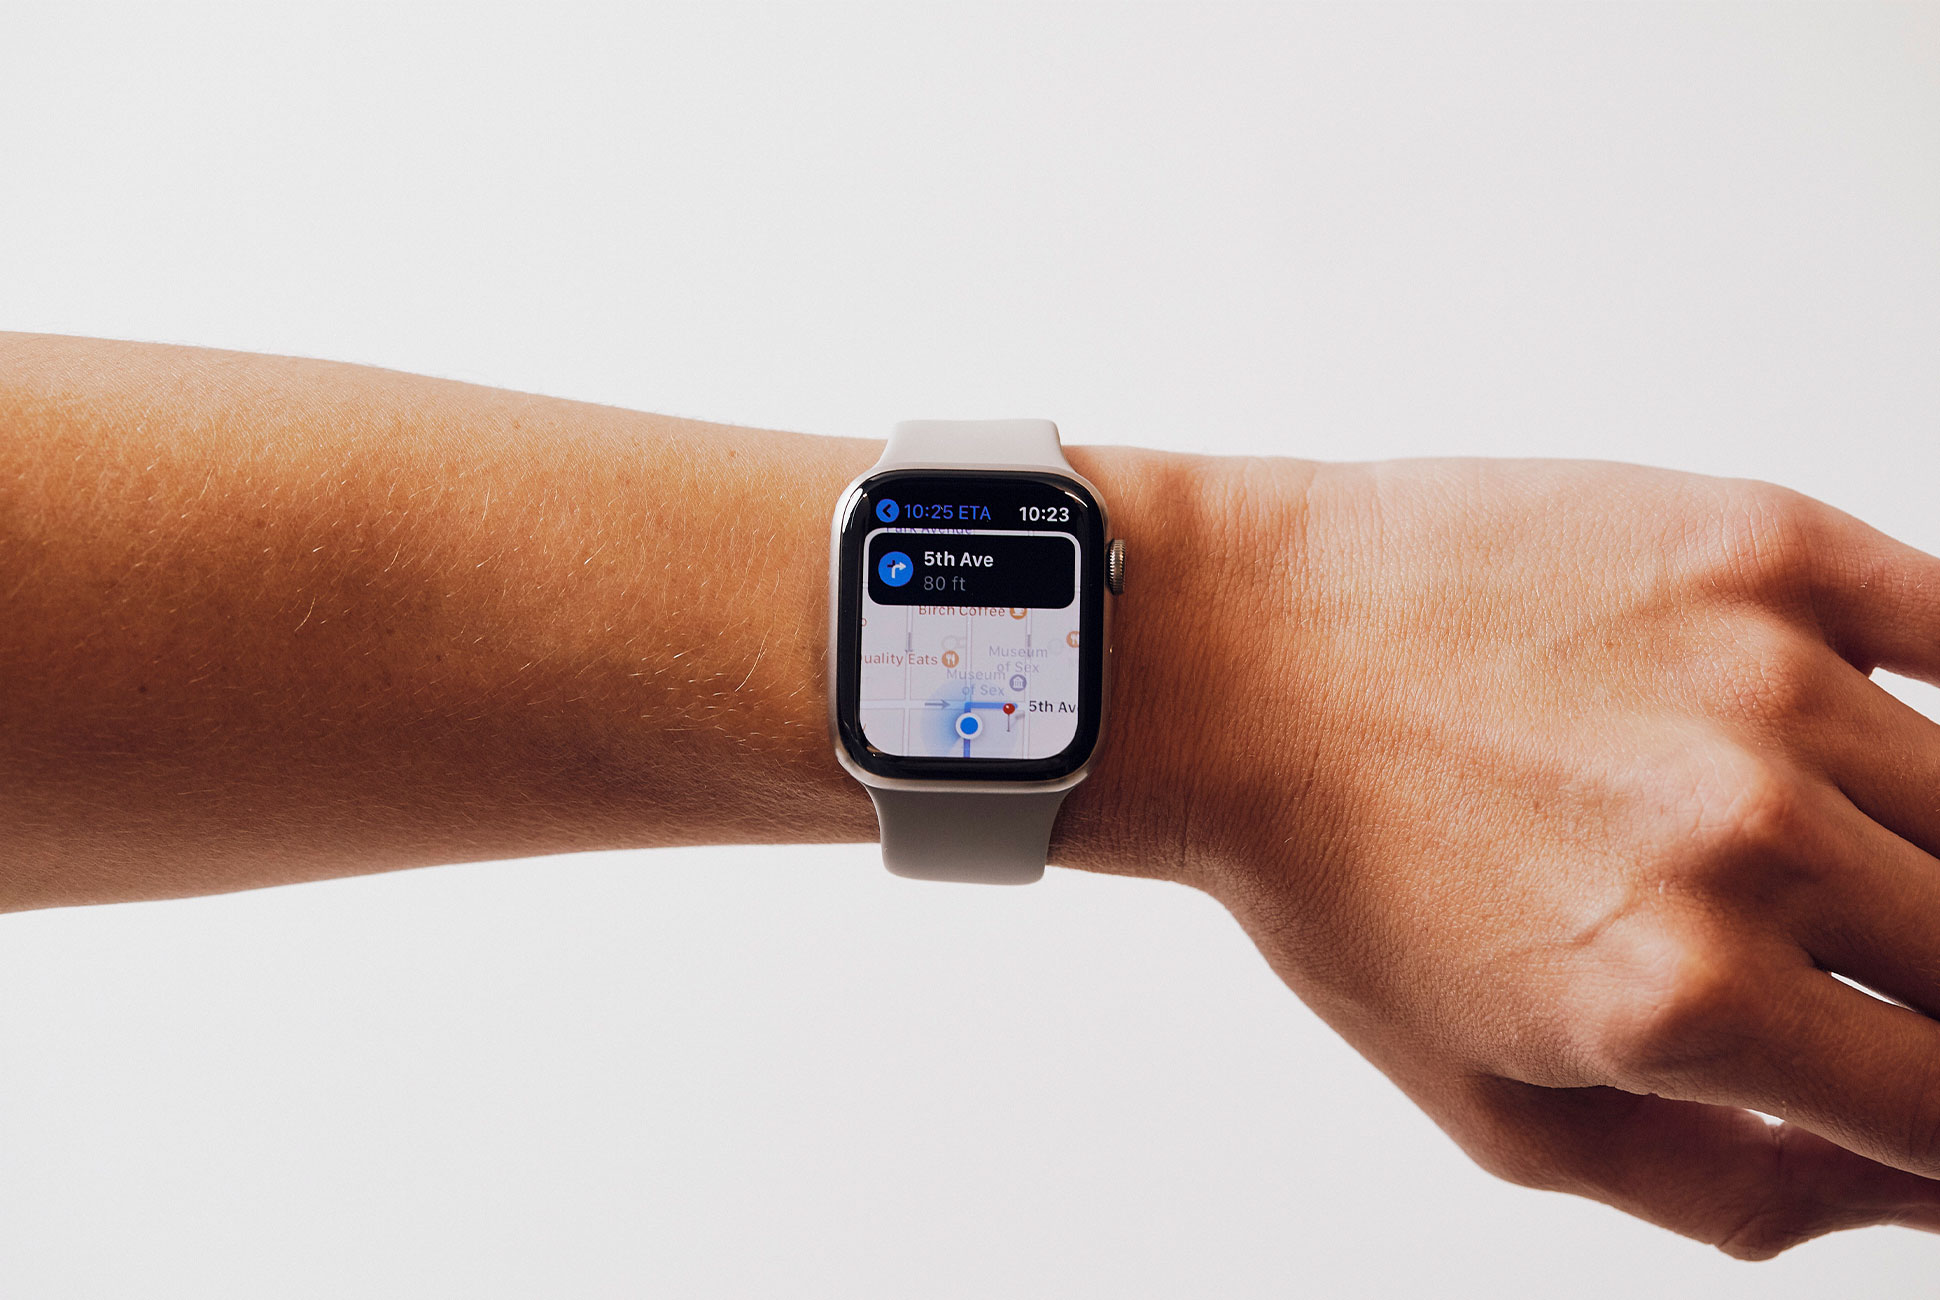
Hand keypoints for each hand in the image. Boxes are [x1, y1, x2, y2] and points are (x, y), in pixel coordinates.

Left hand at [1102, 456, 1939, 1256]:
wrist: (1233, 663)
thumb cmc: (1338, 877)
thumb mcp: (1498, 1109)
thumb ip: (1734, 1187)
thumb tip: (1914, 1190)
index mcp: (1684, 1000)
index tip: (1917, 1082)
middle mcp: (1745, 842)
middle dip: (1937, 989)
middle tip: (1847, 964)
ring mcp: (1763, 677)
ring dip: (1929, 857)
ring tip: (1822, 855)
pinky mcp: (1757, 548)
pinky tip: (1884, 745)